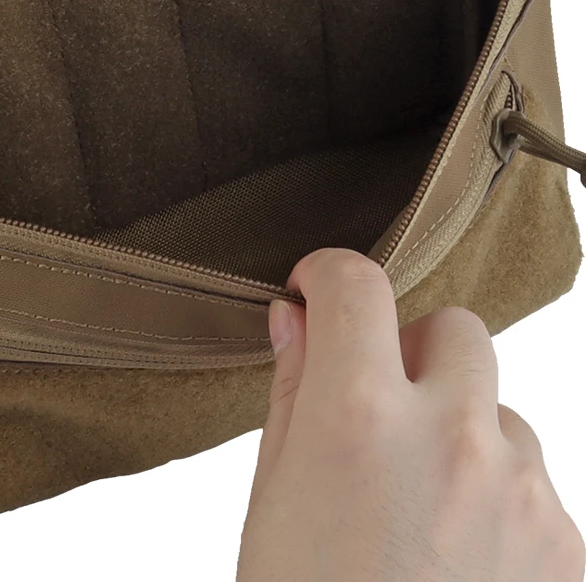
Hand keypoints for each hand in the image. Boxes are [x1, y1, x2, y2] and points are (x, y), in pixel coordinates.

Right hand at [238, 248, 584, 580]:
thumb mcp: (273, 503)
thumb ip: (292, 392)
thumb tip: (295, 318)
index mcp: (359, 417)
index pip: (357, 284)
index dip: (329, 276)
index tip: (319, 292)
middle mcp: (453, 437)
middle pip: (456, 328)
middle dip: (413, 350)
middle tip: (378, 405)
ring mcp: (527, 494)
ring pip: (501, 413)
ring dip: (461, 434)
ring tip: (419, 512)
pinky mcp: (572, 551)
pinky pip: (537, 486)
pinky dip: (498, 500)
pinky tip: (460, 563)